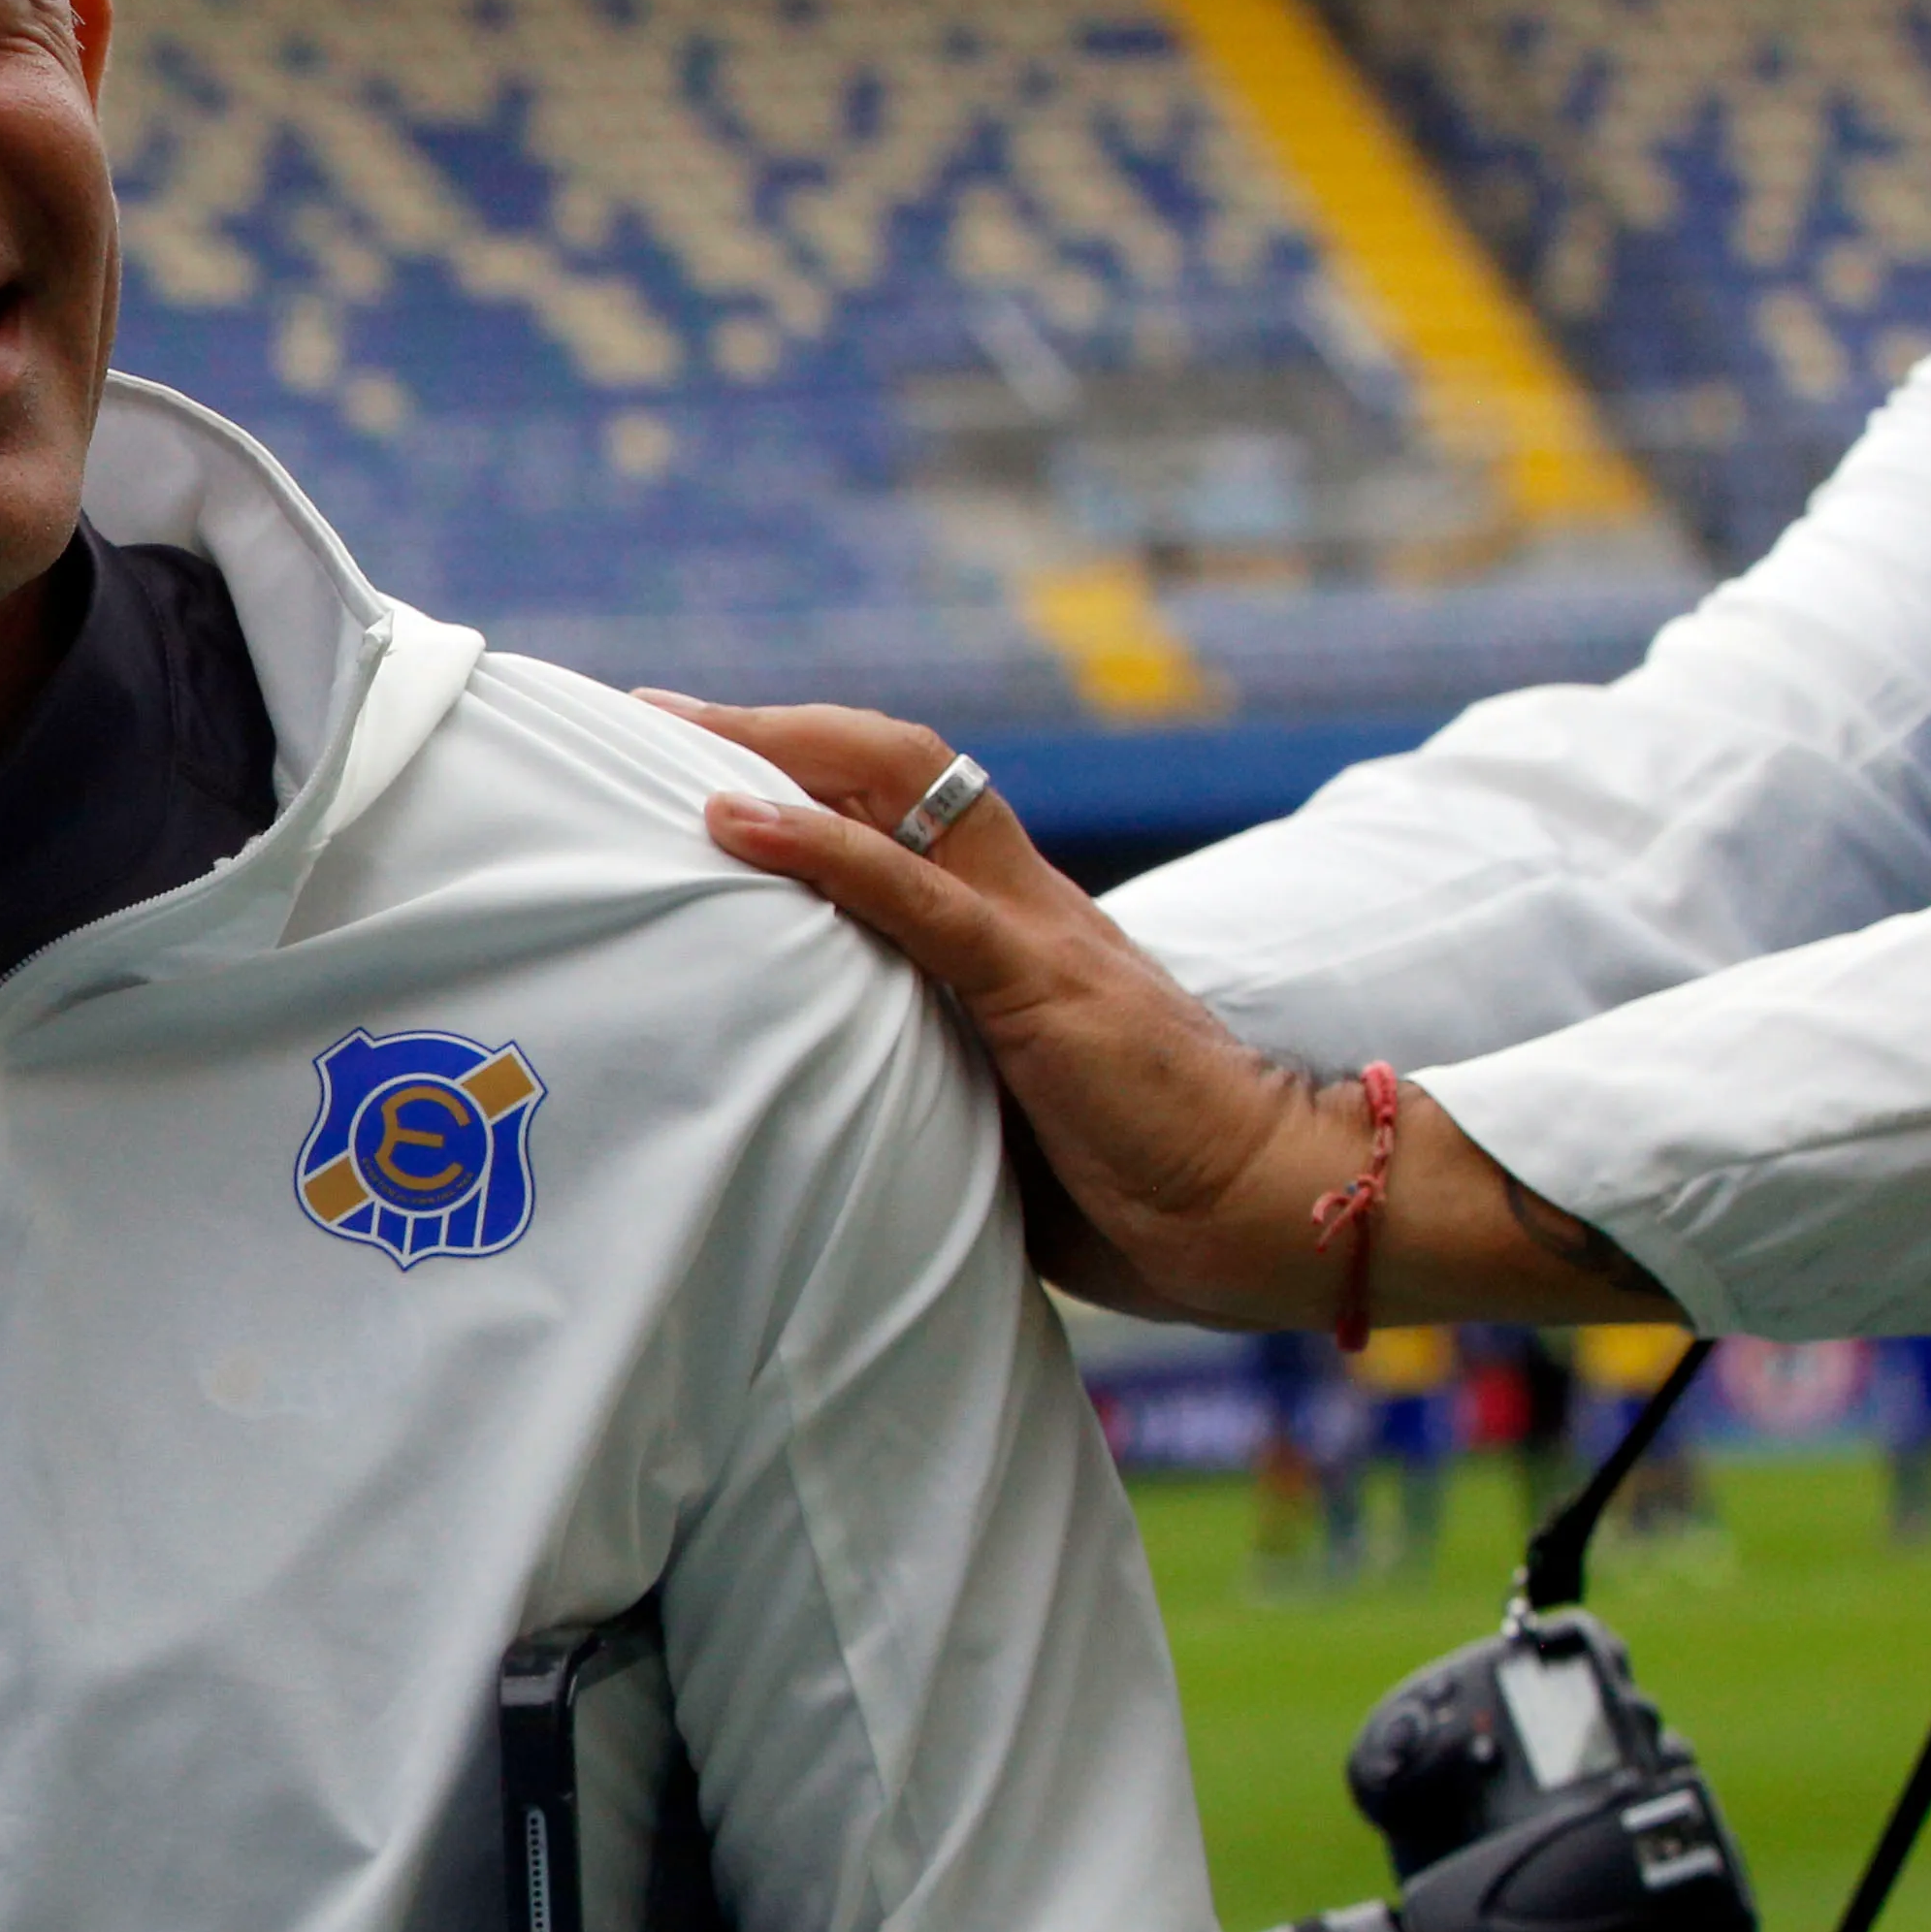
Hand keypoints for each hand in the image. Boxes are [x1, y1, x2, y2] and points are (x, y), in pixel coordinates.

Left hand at [641, 693, 1672, 1329]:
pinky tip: (733, 821)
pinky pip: (914, 894)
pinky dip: (818, 849)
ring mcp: (1037, 934)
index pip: (909, 810)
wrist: (1274, 1215)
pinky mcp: (1039, 985)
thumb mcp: (1008, 1122)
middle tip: (656, 715)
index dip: (810, 773)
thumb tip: (834, 1110)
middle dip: (772, 729)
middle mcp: (1029, 905)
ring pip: (901, 789)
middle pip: (894, 766)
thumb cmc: (1148, 1193)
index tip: (703, 763)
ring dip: (779, 752)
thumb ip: (933, 1086)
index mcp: (1021, 933)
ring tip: (673, 733)